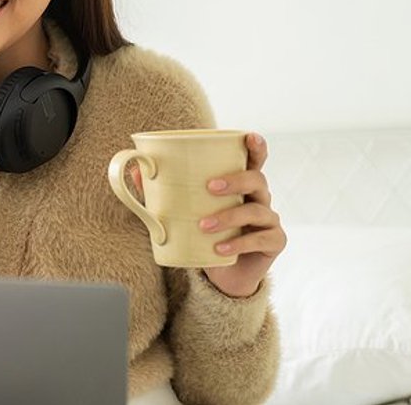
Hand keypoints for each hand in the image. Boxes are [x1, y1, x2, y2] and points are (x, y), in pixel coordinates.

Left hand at [129, 132, 285, 296]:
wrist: (222, 273)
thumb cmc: (204, 233)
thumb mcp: (184, 211)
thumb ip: (163, 192)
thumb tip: (136, 170)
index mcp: (241, 184)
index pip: (254, 160)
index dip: (256, 146)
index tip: (249, 137)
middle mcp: (259, 197)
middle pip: (257, 179)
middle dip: (236, 180)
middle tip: (210, 187)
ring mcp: (269, 220)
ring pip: (257, 210)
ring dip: (229, 216)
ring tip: (204, 225)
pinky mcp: (274, 242)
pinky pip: (261, 239)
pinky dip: (239, 243)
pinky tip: (220, 249)